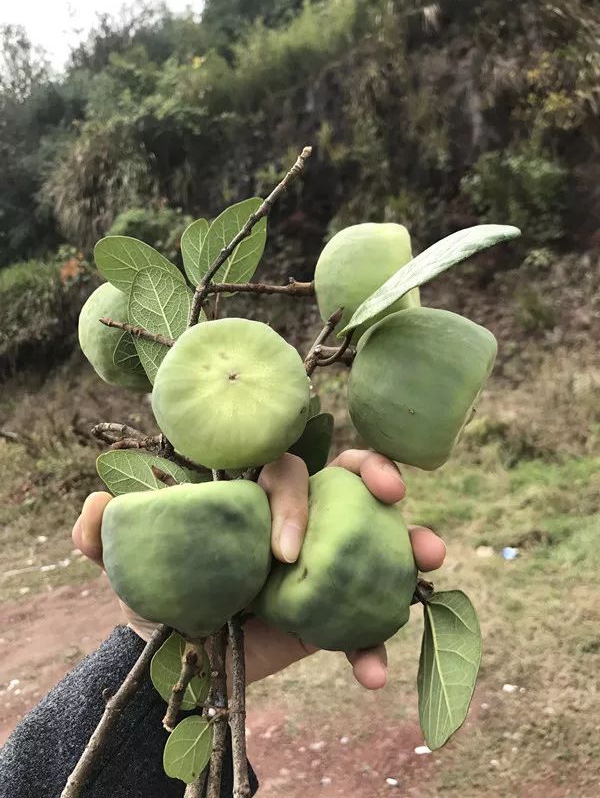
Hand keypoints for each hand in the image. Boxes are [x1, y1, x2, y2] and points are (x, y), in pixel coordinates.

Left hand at [72, 450, 444, 689]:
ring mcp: (324, 556)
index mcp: (252, 493)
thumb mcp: (129, 568)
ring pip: (378, 533)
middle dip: (374, 471)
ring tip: (430, 558)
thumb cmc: (160, 596)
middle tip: (392, 492)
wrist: (184, 660)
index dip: (293, 497)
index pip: (283, 469)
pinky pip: (370, 615)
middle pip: (345, 475)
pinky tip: (372, 673)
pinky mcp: (336, 605)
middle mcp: (296, 514)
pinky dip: (376, 641)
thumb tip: (96, 503)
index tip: (283, 553)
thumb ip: (105, 535)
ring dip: (412, 540)